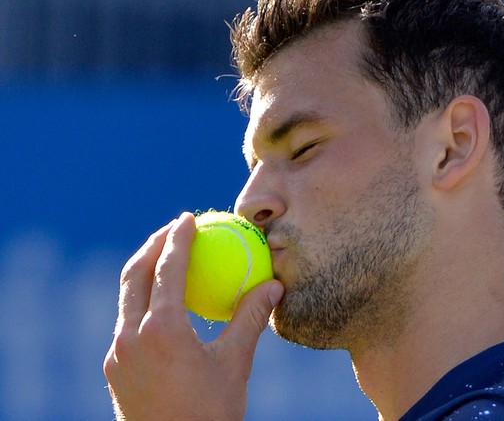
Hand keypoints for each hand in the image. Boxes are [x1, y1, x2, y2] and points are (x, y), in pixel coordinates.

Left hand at [103, 212, 283, 420]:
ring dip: (144, 271)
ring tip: (166, 259)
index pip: (168, 268)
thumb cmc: (210, 413)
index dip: (178, 238)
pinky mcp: (115, 368)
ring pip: (126, 297)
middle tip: (174, 229)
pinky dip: (143, 300)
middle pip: (134, 274)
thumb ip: (251, 319)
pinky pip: (126, 321)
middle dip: (153, 245)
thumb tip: (273, 287)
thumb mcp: (235, 364)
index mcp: (162, 330)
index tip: (189, 218)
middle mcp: (131, 336)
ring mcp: (117, 353)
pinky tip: (163, 305)